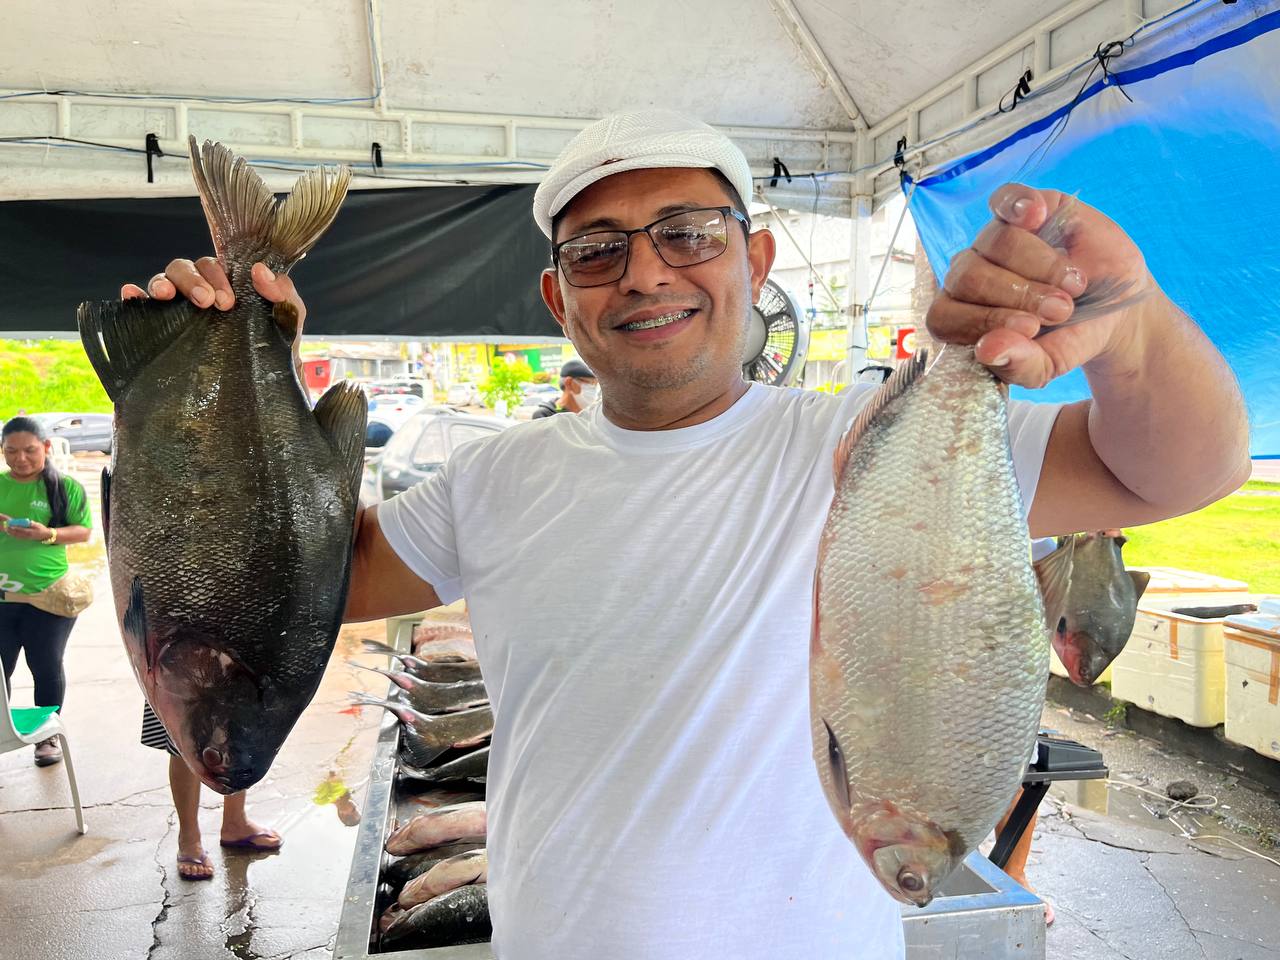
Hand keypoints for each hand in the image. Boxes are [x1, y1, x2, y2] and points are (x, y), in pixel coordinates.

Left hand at [0, 515, 51, 540]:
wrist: (45, 535)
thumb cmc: (41, 529)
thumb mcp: (37, 524)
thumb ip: (30, 523)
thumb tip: (25, 521)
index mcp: (30, 531)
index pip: (20, 529)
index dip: (15, 528)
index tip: (11, 525)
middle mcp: (27, 535)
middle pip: (17, 533)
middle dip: (12, 531)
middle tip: (7, 527)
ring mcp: (27, 538)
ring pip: (17, 536)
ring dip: (12, 533)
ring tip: (8, 530)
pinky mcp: (26, 538)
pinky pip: (19, 537)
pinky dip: (15, 535)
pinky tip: (12, 533)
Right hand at [120, 259, 306, 333]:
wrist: (264, 392)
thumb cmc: (275, 350)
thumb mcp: (288, 319)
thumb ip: (283, 292)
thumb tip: (260, 272)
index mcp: (226, 286)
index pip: (213, 265)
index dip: (217, 275)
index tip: (228, 300)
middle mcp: (198, 295)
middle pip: (183, 268)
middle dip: (193, 280)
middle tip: (209, 303)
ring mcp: (178, 312)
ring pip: (162, 282)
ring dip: (162, 283)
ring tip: (167, 297)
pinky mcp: (160, 332)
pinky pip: (140, 306)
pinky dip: (133, 296)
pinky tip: (132, 295)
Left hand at [926, 184, 1150, 388]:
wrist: (1116, 308)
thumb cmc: (1072, 337)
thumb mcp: (1052, 363)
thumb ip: (1020, 365)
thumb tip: (987, 350)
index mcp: (962, 318)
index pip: (944, 317)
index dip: (984, 321)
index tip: (1032, 328)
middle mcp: (969, 277)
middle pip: (968, 277)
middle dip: (1020, 295)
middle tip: (1062, 310)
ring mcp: (992, 240)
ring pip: (994, 241)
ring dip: (1039, 265)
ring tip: (1074, 285)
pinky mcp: (1021, 210)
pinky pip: (1004, 199)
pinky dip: (1018, 204)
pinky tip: (1037, 215)